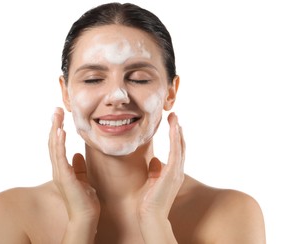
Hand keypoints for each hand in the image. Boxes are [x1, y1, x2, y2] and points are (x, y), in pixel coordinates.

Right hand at [48, 107, 99, 222]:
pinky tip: (61, 131)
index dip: (57, 131)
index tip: (59, 117)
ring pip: (54, 147)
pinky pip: (60, 156)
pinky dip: (59, 143)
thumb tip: (77, 154)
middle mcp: (58, 169)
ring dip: (55, 129)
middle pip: (53, 143)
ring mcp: (60, 172)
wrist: (86, 216)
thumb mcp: (83, 179)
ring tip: (56, 115)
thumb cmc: (85, 200)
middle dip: (54, 125)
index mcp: (62, 169)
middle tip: (56, 110)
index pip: (57, 146)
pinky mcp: (64, 176)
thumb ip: (79, 167)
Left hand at [137, 112, 184, 241]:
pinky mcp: (172, 173)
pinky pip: (175, 151)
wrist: (150, 215)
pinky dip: (175, 138)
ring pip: (179, 146)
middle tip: (174, 116)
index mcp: (173, 172)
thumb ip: (155, 170)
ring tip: (174, 117)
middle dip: (177, 130)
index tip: (173, 124)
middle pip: (180, 146)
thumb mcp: (152, 181)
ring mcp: (176, 171)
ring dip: (177, 130)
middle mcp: (177, 171)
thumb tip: (155, 160)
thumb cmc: (150, 200)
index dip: (175, 137)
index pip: (176, 151)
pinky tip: (174, 128)